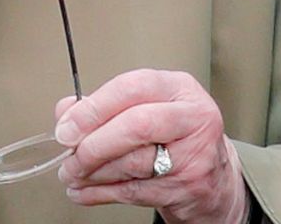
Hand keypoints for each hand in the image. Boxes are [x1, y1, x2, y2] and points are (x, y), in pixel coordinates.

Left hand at [54, 69, 248, 223]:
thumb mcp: (145, 107)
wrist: (215, 176)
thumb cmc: (174, 135)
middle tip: (69, 154)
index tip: (67, 126)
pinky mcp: (189, 187)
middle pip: (136, 125)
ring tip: (72, 172)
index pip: (132, 88)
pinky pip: (134, 191)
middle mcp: (193, 117)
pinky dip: (100, 193)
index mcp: (179, 88)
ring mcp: (195, 154)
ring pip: (132, 163)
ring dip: (92, 172)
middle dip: (93, 143)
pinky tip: (84, 190)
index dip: (94, 108)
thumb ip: (104, 106)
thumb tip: (66, 112)